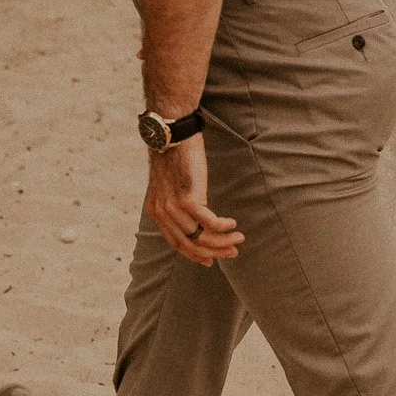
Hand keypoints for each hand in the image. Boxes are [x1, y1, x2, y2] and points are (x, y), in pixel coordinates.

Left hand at [144, 135, 241, 266]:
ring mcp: (174, 207)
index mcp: (156, 212)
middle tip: (232, 252)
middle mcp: (162, 213)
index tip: (211, 260)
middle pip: (190, 244)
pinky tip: (233, 223)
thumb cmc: (176, 157)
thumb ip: (178, 204)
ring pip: (201, 236)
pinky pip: (210, 222)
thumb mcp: (171, 185)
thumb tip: (197, 218)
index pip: (176, 244)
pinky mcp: (188, 199)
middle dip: (214, 252)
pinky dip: (223, 226)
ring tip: (239, 238)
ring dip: (223, 241)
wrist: (173, 136)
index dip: (195, 255)